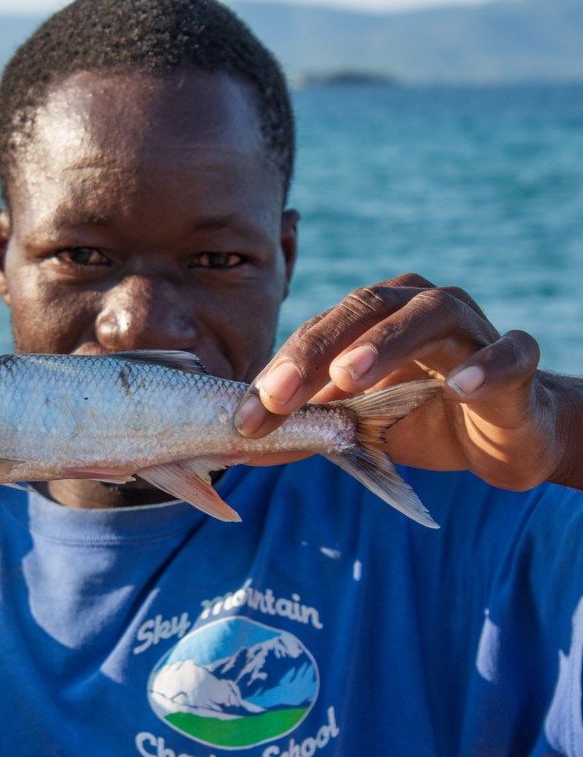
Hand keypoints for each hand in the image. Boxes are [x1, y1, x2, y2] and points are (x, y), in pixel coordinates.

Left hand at [234, 273, 582, 491]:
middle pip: (362, 309)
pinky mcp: (517, 360)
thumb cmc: (421, 418)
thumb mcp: (355, 427)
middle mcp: (418, 305)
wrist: (503, 436)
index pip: (318, 331)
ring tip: (348, 377)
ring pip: (429, 314)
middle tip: (278, 396)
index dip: (280, 372)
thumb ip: (305, 429)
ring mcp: (471, 326)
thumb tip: (238, 451)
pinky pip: (506, 353)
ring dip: (385, 343)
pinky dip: (484, 365)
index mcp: (374, 314)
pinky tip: (458, 386)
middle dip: (314, 352)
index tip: (247, 418)